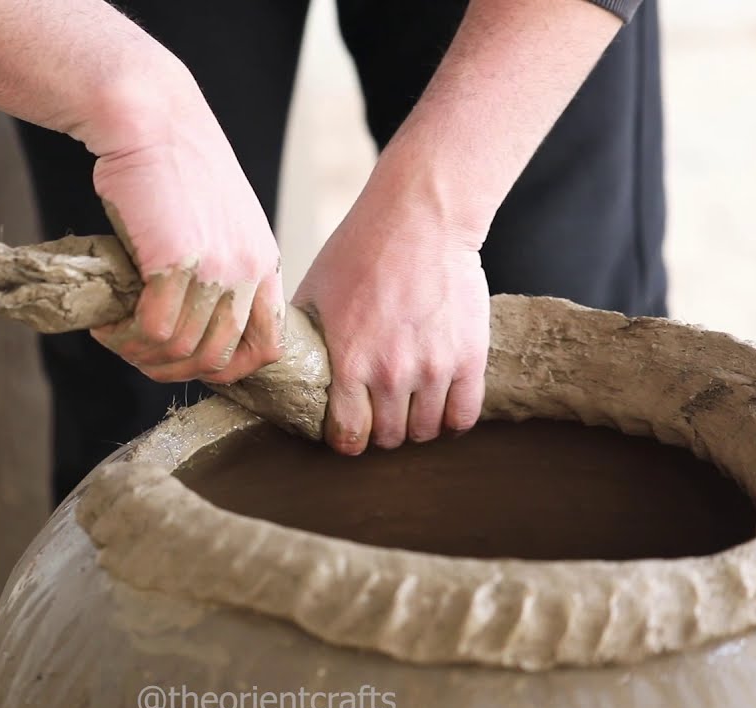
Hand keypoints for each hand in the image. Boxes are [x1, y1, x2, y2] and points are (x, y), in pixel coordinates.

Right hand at [0, 0, 284, 382]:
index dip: (227, 369)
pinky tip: (105, 321)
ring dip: (139, 354)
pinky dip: (123, 337)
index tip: (187, 363)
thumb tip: (185, 326)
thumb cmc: (171, 164)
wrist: (149, 116)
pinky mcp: (177, 262)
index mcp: (262, 261)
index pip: (268, 346)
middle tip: (135, 350)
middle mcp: (247, 269)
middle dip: (171, 368)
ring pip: (183, 351)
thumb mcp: (215, 218)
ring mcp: (216, 268)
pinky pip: (154, 330)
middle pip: (219, 358)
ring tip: (113, 335)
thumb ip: (216, 268)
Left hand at [293, 155, 490, 454]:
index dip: (346, 439)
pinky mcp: (469, 358)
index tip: (348, 429)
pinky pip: (464, 416)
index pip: (348, 436)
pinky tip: (441, 403)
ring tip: (410, 406)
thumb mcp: (313, 293)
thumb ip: (303, 338)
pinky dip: (452, 419)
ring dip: (416, 425)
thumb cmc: (362, 249)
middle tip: (379, 414)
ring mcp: (434, 368)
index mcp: (349, 361)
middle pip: (389, 438)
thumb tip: (286, 366)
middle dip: (381, 432)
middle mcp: (392, 374)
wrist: (421, 220)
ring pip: (426, 432)